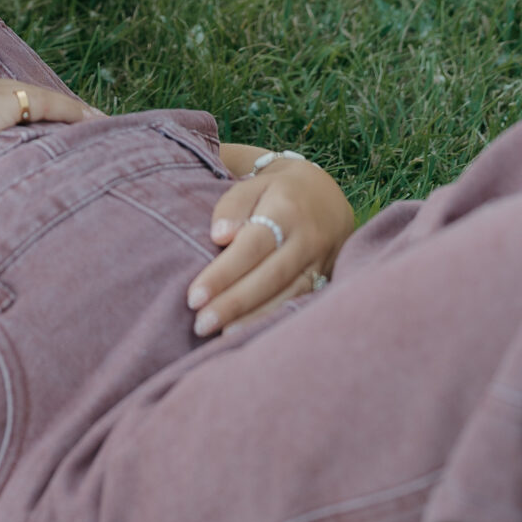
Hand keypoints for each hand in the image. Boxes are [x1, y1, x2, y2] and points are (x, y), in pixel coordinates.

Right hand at [0, 66, 92, 187]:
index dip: (20, 108)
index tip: (40, 124)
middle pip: (19, 91)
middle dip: (50, 106)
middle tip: (81, 122)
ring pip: (37, 96)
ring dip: (69, 110)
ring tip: (97, 123)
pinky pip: (46, 104)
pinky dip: (73, 112)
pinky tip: (95, 123)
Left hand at [186, 157, 352, 336]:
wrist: (325, 195)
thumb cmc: (275, 192)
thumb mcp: (252, 185)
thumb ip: (232, 207)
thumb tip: (220, 236)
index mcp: (286, 210)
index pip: (252, 246)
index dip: (224, 273)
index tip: (194, 297)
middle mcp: (307, 238)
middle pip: (270, 276)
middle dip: (234, 304)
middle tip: (201, 324)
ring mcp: (320, 261)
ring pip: (287, 295)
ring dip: (253, 319)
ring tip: (220, 336)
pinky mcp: (326, 278)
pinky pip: (300, 303)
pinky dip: (274, 319)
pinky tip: (251, 335)